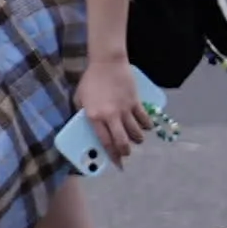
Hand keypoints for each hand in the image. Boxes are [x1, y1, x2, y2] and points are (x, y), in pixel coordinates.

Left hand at [77, 55, 145, 169]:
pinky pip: (144, 119)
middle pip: (122, 142)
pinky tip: (145, 126)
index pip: (104, 142)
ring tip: (135, 139)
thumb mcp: (80, 98)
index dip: (112, 156)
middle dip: (125, 152)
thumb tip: (88, 127)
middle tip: (126, 153)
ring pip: (136, 133)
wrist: (107, 63)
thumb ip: (83, 113)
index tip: (117, 164)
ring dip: (137, 139)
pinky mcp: (135, 102)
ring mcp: (124, 109)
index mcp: (94, 117)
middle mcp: (110, 116)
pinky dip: (146, 125)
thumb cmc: (90, 80)